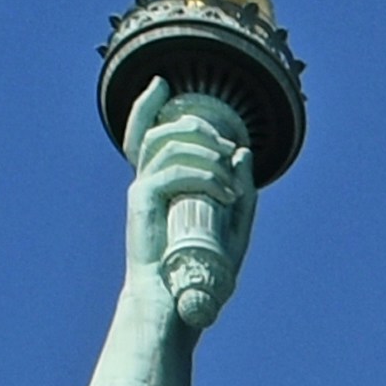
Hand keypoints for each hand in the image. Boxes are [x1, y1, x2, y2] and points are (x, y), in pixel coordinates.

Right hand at [122, 80, 259, 325]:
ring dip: (203, 150)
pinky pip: (170, 172)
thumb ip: (241, 189)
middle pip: (155, 132)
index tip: (162, 84)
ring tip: (229, 176)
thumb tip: (243, 152)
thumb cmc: (202, 269)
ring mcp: (142, 192)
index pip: (146, 137)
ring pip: (165, 145)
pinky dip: (204, 176)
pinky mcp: (142, 203)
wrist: (178, 301)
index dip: (147, 106)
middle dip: (193, 125)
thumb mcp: (235, 226)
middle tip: (225, 143)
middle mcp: (147, 184)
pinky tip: (225, 193)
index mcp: (162, 186)